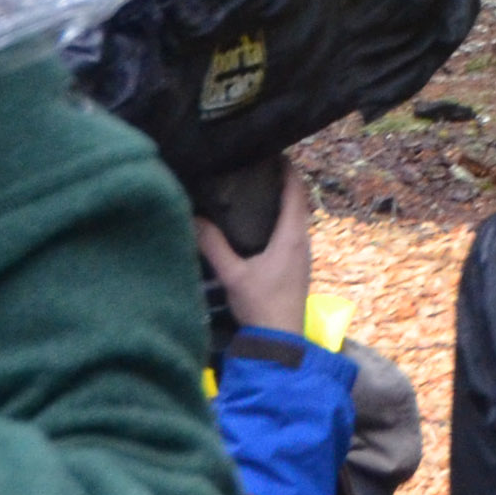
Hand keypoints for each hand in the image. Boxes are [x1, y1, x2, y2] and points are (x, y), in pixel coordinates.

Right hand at [196, 160, 317, 338]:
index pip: (296, 192)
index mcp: (292, 236)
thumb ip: (213, 245)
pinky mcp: (297, 268)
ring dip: (282, 203)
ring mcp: (302, 255)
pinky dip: (280, 221)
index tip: (275, 153)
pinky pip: (292, 234)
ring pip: (296, 220)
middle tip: (259, 168)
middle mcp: (303, 241)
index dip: (288, 170)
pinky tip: (260, 226)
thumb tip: (193, 218)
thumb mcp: (233, 274)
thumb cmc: (260, 304)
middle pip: (298, 203)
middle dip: (282, 183)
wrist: (279, 341)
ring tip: (257, 191)